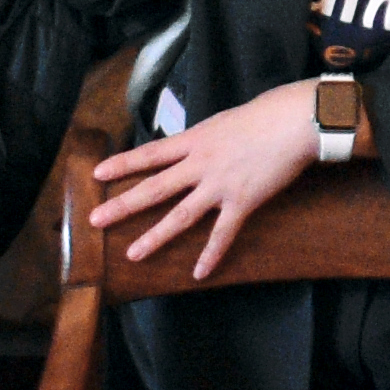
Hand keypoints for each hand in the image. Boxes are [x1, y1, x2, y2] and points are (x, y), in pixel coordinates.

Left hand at [89, 81, 322, 281]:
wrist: (294, 121)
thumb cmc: (264, 115)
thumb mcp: (223, 122)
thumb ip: (203, 138)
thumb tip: (192, 147)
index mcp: (195, 140)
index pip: (150, 153)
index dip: (123, 164)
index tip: (97, 173)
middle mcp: (200, 163)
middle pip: (154, 187)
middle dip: (123, 204)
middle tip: (95, 219)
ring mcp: (219, 185)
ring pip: (180, 215)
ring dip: (154, 236)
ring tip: (132, 254)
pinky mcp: (242, 202)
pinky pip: (222, 233)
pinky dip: (211, 254)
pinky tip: (199, 273)